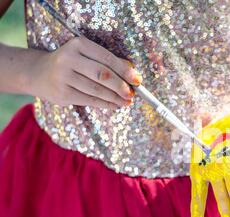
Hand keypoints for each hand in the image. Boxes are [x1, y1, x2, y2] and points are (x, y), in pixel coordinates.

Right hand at [27, 36, 141, 108]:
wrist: (38, 73)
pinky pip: (89, 100)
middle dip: (121, 86)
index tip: (137, 80)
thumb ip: (106, 62)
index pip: (107, 58)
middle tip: (132, 94)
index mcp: (78, 44)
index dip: (124, 70)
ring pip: (97, 90)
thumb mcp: (85, 55)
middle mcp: (68, 59)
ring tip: (126, 102)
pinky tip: (115, 105)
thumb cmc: (71, 64)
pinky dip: (105, 104)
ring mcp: (63, 77)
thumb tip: (131, 74)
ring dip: (115, 98)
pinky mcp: (62, 93)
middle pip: (102, 74)